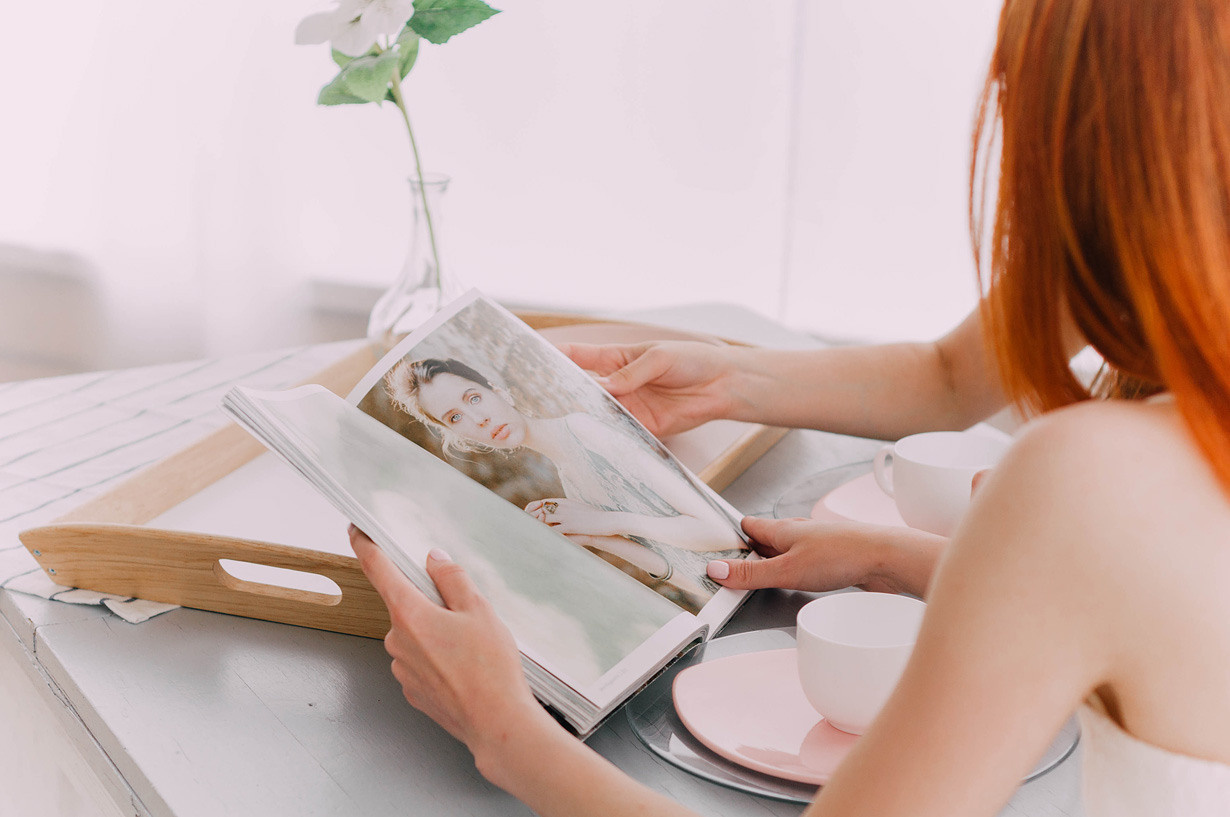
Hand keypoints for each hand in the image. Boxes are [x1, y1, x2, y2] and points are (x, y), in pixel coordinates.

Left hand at [348, 525, 551, 758]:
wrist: (496, 723)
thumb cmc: (490, 668)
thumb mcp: (479, 609)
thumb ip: (452, 578)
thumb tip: (434, 559)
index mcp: (409, 614)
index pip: (378, 570)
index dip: (365, 546)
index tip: (356, 532)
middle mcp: (397, 641)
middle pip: (406, 606)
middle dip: (431, 604)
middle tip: (466, 616)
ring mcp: (402, 668)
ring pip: (415, 636)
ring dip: (436, 634)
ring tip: (472, 649)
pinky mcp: (412, 690)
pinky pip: (421, 662)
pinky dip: (438, 659)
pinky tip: (465, 668)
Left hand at [524, 497, 621, 536]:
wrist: (606, 521)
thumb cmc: (594, 517)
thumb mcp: (579, 509)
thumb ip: (568, 509)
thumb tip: (560, 511)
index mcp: (565, 502)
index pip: (544, 502)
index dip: (534, 508)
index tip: (527, 514)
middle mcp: (563, 506)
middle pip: (541, 509)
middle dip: (531, 517)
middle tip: (522, 524)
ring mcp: (566, 516)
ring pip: (544, 519)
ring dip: (535, 526)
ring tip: (527, 532)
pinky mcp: (570, 525)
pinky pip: (553, 530)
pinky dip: (545, 534)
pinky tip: (540, 539)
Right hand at [558, 340, 740, 436]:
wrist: (723, 384)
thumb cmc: (692, 360)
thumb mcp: (659, 358)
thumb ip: (631, 374)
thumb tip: (605, 388)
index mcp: (616, 359)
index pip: (579, 357)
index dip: (556, 358)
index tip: (533, 360)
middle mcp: (617, 384)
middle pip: (583, 391)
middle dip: (562, 395)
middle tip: (540, 402)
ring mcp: (628, 407)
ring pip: (598, 414)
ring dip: (583, 419)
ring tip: (563, 423)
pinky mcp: (642, 427)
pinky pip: (620, 433)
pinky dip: (608, 437)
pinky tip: (595, 439)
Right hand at [705, 516, 947, 597]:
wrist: (887, 559)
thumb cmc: (841, 555)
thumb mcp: (787, 570)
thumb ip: (751, 574)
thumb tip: (716, 570)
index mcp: (783, 529)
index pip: (749, 526)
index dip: (732, 533)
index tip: (714, 542)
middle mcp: (799, 533)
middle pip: (767, 539)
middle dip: (750, 551)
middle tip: (731, 565)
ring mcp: (817, 545)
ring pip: (787, 551)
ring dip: (773, 562)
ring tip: (758, 576)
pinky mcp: (833, 560)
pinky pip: (805, 563)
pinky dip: (794, 571)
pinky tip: (796, 582)